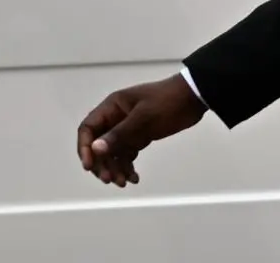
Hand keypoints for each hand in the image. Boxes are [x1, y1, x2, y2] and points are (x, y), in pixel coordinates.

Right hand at [77, 74, 206, 185]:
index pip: (88, 128)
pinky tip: (134, 178)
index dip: (85, 148)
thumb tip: (95, 149)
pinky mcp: (139, 136)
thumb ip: (119, 134)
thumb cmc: (168, 101)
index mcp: (113, 106)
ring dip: (115, 169)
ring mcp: (128, 128)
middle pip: (98, 145)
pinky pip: (126, 155)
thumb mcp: (143, 118)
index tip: (90, 166)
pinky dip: (128, 167)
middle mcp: (117, 117)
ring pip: (112, 153)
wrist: (194, 98)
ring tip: (124, 182)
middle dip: (102, 164)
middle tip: (110, 179)